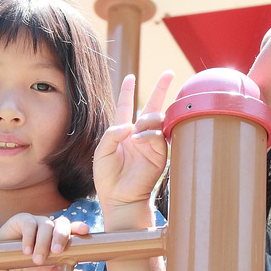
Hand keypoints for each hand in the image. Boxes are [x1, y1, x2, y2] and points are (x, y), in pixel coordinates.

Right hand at [0, 213, 92, 270]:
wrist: (3, 269)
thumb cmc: (27, 269)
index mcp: (59, 237)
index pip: (73, 228)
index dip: (80, 227)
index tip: (85, 231)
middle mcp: (49, 227)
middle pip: (62, 223)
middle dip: (61, 236)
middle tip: (56, 251)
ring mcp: (36, 221)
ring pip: (46, 225)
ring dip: (43, 243)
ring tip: (37, 259)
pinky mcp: (21, 220)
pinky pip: (29, 224)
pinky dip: (29, 238)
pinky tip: (26, 250)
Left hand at [94, 71, 173, 211]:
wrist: (118, 197)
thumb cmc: (107, 176)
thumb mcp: (101, 152)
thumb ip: (111, 134)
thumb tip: (130, 125)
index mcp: (123, 131)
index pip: (126, 106)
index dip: (128, 91)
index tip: (130, 76)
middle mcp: (139, 134)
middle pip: (151, 106)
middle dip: (161, 89)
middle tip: (169, 73)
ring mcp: (150, 143)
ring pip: (156, 119)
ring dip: (148, 119)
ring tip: (139, 129)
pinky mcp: (159, 154)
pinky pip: (158, 136)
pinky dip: (149, 134)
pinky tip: (140, 139)